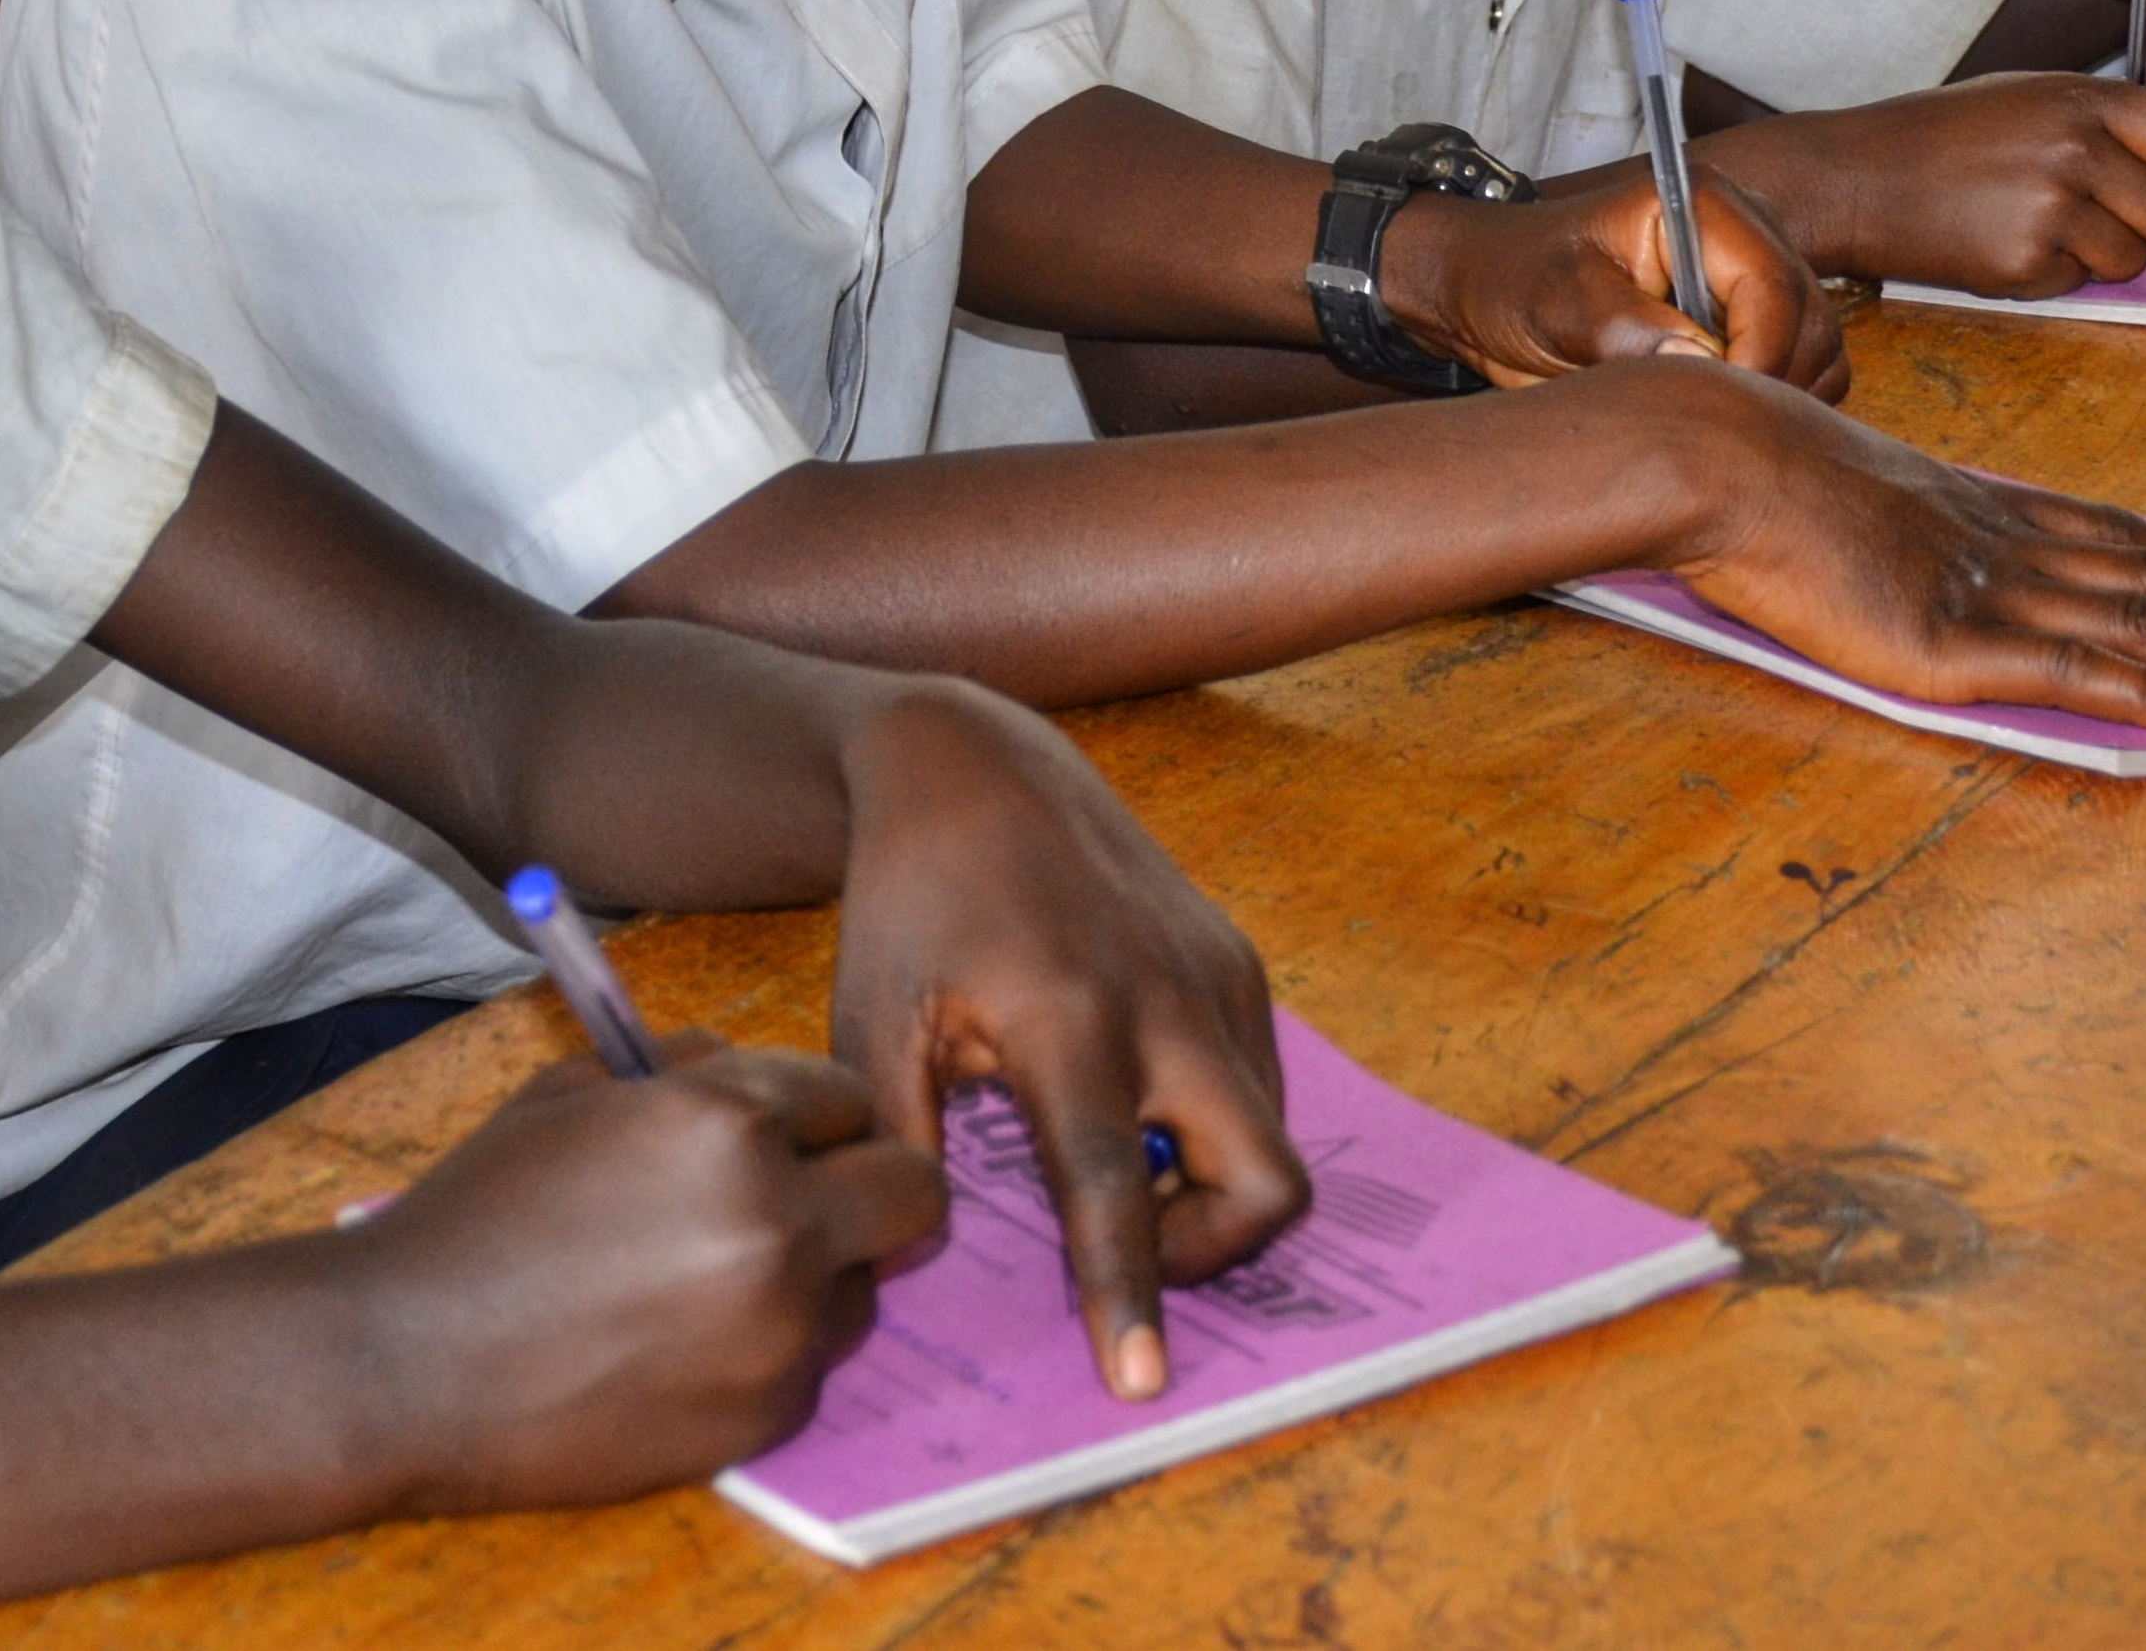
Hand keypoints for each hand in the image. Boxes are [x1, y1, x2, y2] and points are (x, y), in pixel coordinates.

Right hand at [345, 1041, 947, 1509]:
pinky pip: (814, 1364)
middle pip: (912, 1188)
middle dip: (865, 1183)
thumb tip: (741, 1062)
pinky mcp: (768, 1414)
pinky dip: (773, 1351)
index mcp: (728, 1122)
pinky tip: (683, 1347)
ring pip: (868, 1284)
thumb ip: (680, 1070)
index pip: (847, 1095)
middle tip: (809, 1199)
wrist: (406, 1364)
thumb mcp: (569, 1096)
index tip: (779, 1132)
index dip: (809, 1112)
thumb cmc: (476, 1219)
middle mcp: (778, 1221)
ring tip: (713, 1284)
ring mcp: (781, 1328)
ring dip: (821, 1276)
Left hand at [822, 683, 1305, 1399]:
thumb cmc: (912, 899)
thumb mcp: (874, 1020)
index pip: (1111, 1186)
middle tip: (1133, 1247)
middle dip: (1215, 1250)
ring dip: (1210, 1192)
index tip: (1144, 1380)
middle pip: (1261, 1176)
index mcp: (1064, 1018)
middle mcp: (1165, 1000)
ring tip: (1111, 1170)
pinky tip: (1130, 1107)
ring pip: (1272, 1139)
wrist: (979, 765)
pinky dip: (1214, 1132)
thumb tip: (916, 1261)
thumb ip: (899, 1143)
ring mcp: (1217, 978)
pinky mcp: (1238, 963)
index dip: (1129, 1292)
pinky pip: (1260, 1088)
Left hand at [1389, 171, 1848, 397]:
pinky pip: (1802, 370)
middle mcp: (1746, 232)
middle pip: (1812, 321)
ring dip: (1777, 398)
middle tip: (1709, 428)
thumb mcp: (1557, 304)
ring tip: (1704, 420)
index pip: (1773, 286)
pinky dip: (1774, 404)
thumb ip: (1627, 330)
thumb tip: (1700, 365)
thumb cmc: (1514, 280)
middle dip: (1772, 382)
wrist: (1489, 290)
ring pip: (1818, 351)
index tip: (1723, 412)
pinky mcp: (1753, 317)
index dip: (1761, 358)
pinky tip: (1714, 417)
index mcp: (1704, 205)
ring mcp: (1754, 275)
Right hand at [1647, 366, 2145, 724]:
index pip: (2117, 536)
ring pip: (2142, 622)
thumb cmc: (1758, 474)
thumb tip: (1911, 566)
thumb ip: (1905, 529)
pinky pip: (2078, 669)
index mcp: (1981, 506)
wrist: (1719, 459)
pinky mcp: (1956, 641)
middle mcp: (2007, 541)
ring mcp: (1988, 589)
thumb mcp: (1851, 492)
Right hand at [1704, 75, 2145, 299]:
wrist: (1854, 180)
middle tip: (2102, 213)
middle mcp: (2073, 153)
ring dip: (2101, 254)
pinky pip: (2077, 285)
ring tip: (2041, 224)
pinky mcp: (2022, 267)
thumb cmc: (1939, 135)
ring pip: (2133, 260)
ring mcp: (2050, 213)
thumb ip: (2100, 117)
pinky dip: (2052, 273)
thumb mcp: (2024, 95)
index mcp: (2079, 99)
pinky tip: (2004, 242)